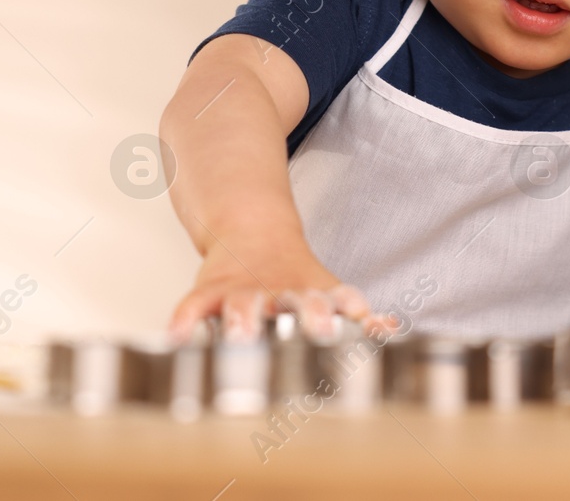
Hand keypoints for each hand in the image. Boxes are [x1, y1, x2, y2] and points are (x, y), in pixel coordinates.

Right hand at [168, 243, 388, 342]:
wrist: (251, 232)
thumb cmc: (294, 277)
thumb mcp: (328, 291)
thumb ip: (358, 317)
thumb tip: (390, 329)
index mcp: (313, 291)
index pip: (338, 299)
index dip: (351, 309)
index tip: (364, 320)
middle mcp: (282, 291)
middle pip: (297, 300)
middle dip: (309, 315)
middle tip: (319, 330)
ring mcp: (244, 290)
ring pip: (242, 304)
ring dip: (243, 320)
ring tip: (240, 337)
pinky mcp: (210, 291)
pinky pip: (194, 306)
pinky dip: (185, 320)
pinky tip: (178, 338)